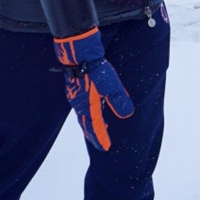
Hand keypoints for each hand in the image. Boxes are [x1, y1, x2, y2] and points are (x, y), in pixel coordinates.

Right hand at [54, 30, 133, 152]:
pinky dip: (88, 112)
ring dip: (91, 122)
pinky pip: (81, 106)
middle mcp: (79, 104)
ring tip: (100, 125)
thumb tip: (126, 114)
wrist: (78, 51)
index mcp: (88, 106)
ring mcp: (74, 95)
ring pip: (83, 114)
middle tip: (101, 142)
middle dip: (94, 133)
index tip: (105, 148)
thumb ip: (118, 100)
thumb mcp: (111, 85)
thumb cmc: (95, 68)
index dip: (100, 138)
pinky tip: (94, 106)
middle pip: (86, 123)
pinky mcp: (74, 87)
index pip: (94, 127)